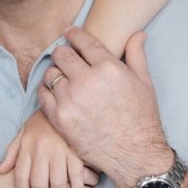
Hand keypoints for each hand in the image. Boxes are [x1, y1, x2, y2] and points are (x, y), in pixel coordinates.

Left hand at [0, 109, 98, 187]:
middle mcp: (41, 150)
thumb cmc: (40, 122)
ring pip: (57, 183)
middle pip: (39, 184)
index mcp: (27, 147)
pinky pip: (77, 176)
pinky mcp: (75, 151)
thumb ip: (12, 153)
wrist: (60, 104)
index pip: (21, 177)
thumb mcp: (22, 133)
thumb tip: (0, 171)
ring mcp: (59, 151)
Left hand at [38, 28, 172, 187]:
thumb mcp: (144, 83)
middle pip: (61, 54)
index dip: (73, 34)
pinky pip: (43, 94)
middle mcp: (87, 81)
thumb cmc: (141, 118)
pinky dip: (46, 90)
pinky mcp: (60, 117)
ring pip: (50, 73)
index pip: (83, 41)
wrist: (135, 155)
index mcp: (109, 68)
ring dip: (55, 73)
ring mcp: (71, 99)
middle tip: (65, 58)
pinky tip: (55, 92)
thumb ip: (136, 55)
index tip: (69, 32)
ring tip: (62, 78)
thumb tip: (137, 34)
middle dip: (63, 53)